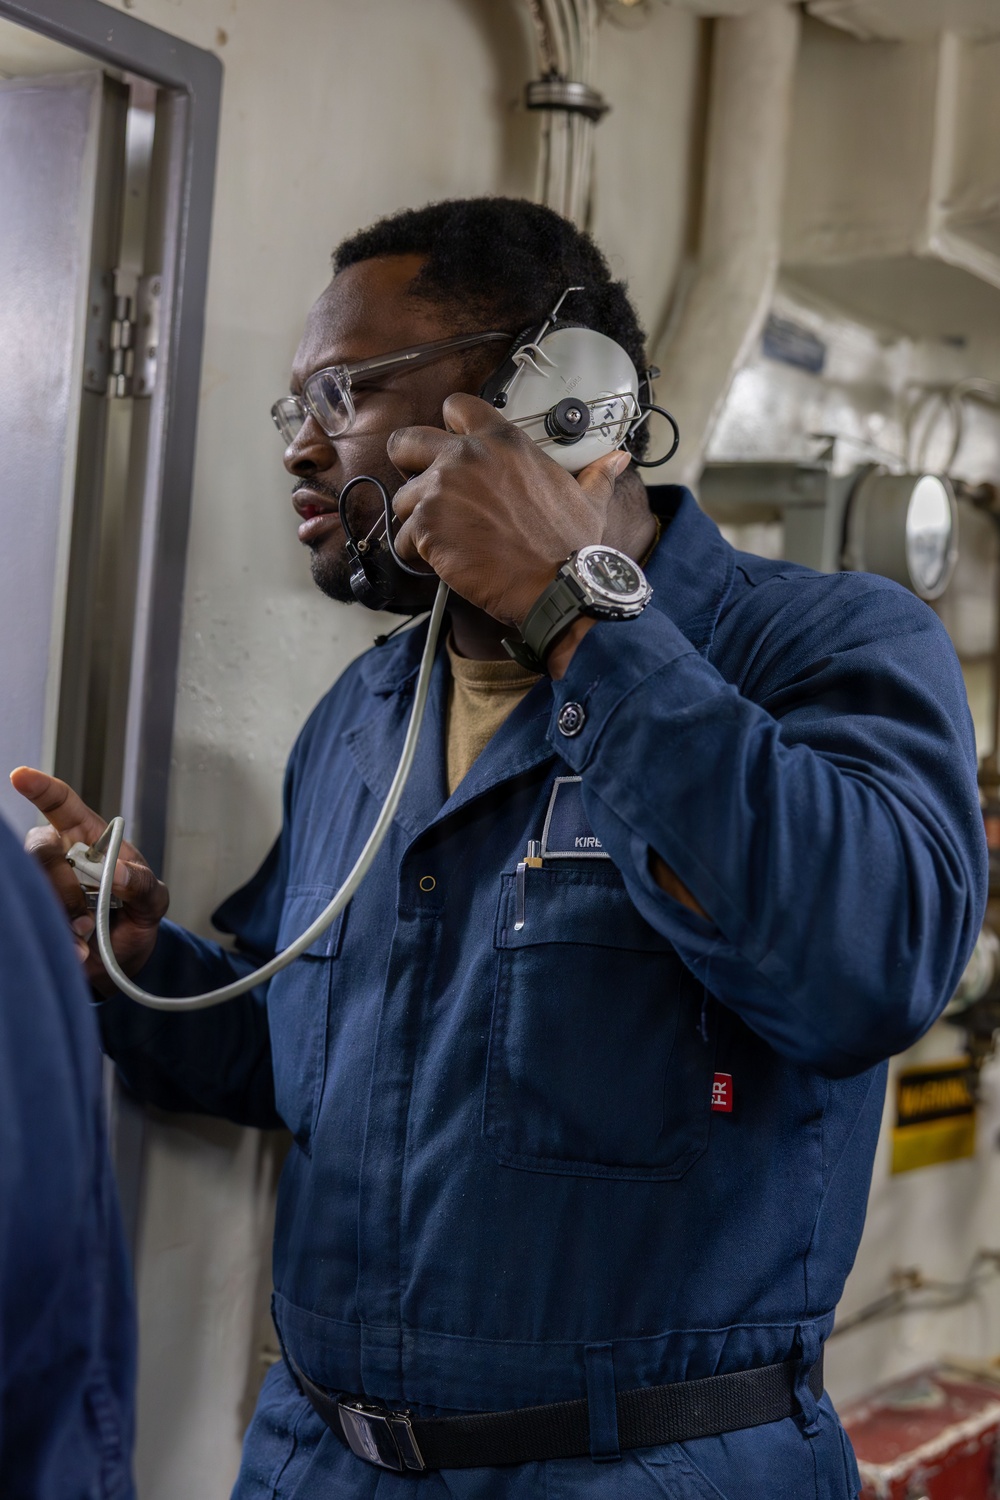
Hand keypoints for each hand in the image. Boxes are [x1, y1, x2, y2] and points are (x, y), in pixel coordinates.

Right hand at [10, 767, 168, 992]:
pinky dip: (58, 937)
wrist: (123, 961)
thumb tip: (118, 871)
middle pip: (40, 850)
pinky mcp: (34, 912)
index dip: (41, 788)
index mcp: (89, 839)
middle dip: (62, 884)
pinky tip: (78, 950)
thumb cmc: (135, 917)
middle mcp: (59, 856)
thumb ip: (142, 883)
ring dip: (61, 915)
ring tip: (87, 935)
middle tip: (85, 915)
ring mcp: (43, 885)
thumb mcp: (152, 900)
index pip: (62, 805)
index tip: (21, 777)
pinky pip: (29, 915)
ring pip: (32, 885)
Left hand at [387, 393, 631, 626]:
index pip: (455, 406)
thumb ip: (596, 474)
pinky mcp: (426, 525)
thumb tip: (618, 459)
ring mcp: (441, 489)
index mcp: (502, 440)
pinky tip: (444, 562)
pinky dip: (416, 554)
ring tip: (445, 540)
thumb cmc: (571, 546)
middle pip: (405, 441)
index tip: (451, 449)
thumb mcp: (589, 500)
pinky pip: (402, 538)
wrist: (556, 586)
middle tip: (426, 492)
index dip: (448, 428)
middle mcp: (465, 456)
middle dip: (409, 466)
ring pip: (401, 498)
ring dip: (417, 520)